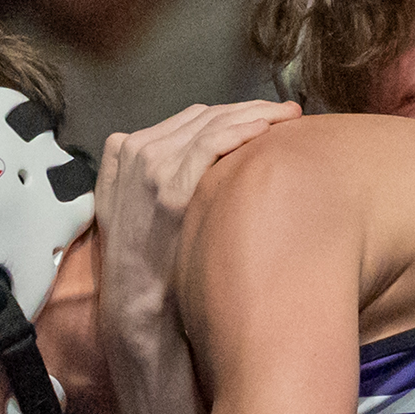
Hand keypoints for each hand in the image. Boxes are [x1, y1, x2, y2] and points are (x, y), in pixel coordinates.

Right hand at [95, 101, 301, 357]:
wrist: (139, 304)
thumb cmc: (149, 262)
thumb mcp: (134, 207)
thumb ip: (152, 175)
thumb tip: (195, 158)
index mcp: (124, 150)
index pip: (188, 119)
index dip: (229, 114)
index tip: (263, 116)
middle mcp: (135, 150)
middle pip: (203, 115)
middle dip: (248, 109)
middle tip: (286, 111)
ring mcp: (151, 166)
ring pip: (212, 123)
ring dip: (256, 113)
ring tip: (290, 115)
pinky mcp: (171, 187)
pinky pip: (212, 144)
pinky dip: (242, 130)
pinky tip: (270, 129)